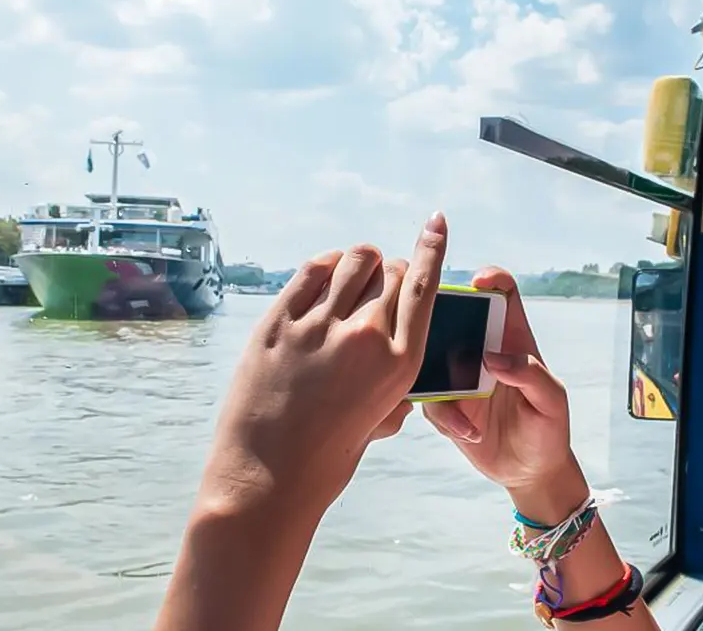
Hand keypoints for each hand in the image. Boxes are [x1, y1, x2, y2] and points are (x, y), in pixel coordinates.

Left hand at [201, 213, 448, 512]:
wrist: (266, 479)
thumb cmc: (327, 460)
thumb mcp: (378, 422)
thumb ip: (394, 386)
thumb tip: (395, 362)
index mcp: (398, 364)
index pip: (424, 287)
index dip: (432, 248)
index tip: (436, 222)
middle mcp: (364, 338)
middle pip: (391, 270)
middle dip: (392, 270)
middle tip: (380, 285)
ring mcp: (318, 327)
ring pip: (353, 260)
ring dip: (360, 262)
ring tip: (353, 277)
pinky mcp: (278, 323)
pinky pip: (310, 271)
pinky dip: (325, 266)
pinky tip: (325, 275)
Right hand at [422, 267, 586, 520]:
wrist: (530, 472)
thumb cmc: (548, 430)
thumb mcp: (552, 402)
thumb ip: (531, 374)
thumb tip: (494, 358)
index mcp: (513, 339)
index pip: (502, 293)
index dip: (490, 278)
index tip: (478, 282)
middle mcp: (482, 350)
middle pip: (454, 315)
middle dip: (441, 321)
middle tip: (446, 351)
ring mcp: (459, 375)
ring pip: (429, 357)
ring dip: (438, 382)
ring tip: (468, 419)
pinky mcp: (445, 402)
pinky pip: (427, 397)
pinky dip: (443, 415)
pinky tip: (469, 433)